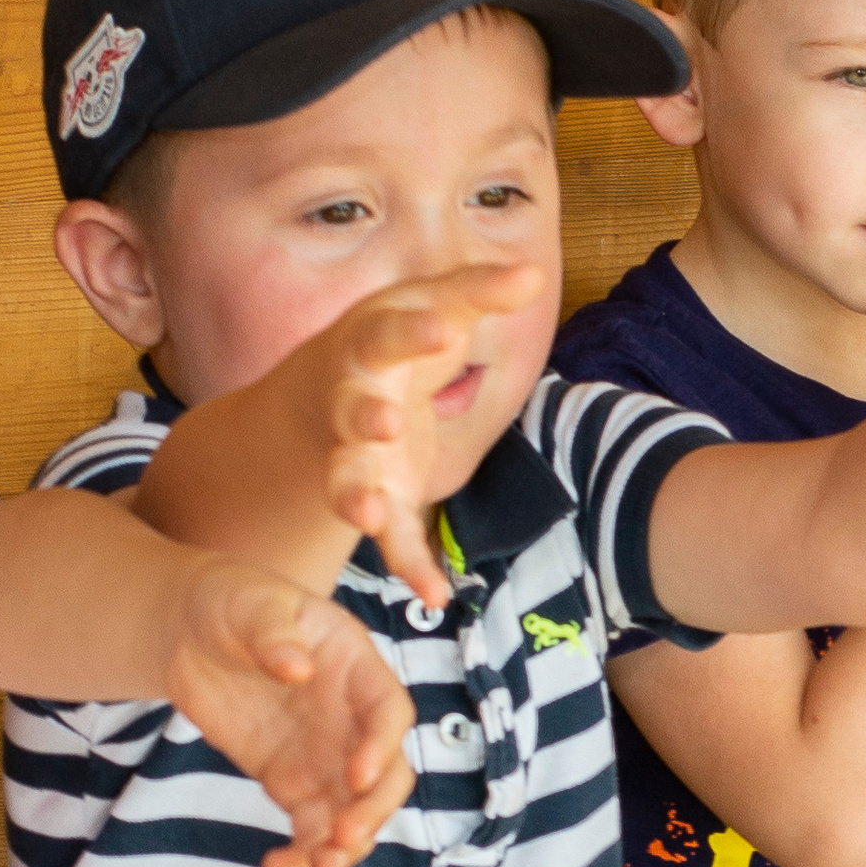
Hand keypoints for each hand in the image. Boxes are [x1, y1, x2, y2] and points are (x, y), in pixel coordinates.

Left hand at [163, 562, 416, 866]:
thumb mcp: (250, 604)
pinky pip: (311, 828)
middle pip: (387, 773)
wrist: (190, 630)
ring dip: (345, 845)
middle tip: (342, 837)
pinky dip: (302, 855)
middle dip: (373, 810)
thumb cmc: (230, 602)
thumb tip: (297, 669)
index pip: (389, 711)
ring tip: (316, 865)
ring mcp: (325, 755)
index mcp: (356, 666)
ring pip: (355, 811)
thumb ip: (274, 633)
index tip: (354, 776)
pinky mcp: (292, 783)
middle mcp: (352, 717)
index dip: (381, 746)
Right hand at [319, 265, 548, 607]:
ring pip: (349, 480)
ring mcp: (357, 456)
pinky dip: (408, 564)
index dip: (413, 332)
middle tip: (383, 423)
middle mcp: (354, 402)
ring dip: (357, 500)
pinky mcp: (376, 499)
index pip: (388, 334)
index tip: (440, 326)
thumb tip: (534, 273)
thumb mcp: (434, 306)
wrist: (331, 387)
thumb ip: (480, 292)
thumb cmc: (396, 339)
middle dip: (364, 418)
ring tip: (369, 519)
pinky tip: (434, 593)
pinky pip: (388, 536)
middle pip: (352, 411)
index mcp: (371, 346)